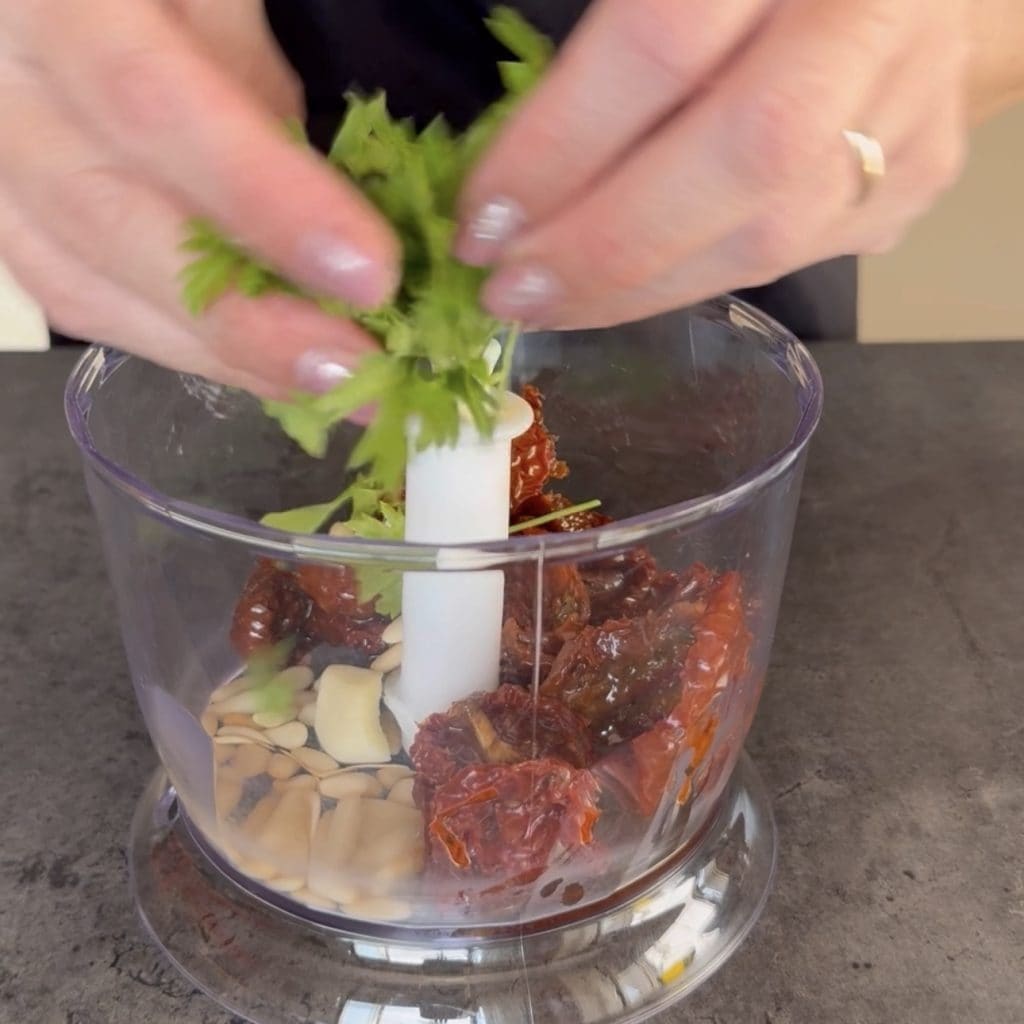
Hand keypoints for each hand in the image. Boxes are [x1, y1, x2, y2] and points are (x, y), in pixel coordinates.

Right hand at [0, 0, 396, 394]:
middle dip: (244, 316)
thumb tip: (321, 217)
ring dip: (218, 352)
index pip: (148, 102)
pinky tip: (260, 366)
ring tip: (326, 385)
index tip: (368, 273)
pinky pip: (81, 301)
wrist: (68, 9)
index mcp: (59, 1)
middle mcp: (0, 91)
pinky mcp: (13, 222)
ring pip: (85, 285)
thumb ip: (249, 81)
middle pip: (103, 221)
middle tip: (352, 369)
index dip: (261, 199)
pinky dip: (180, 344)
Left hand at [458, 0, 969, 329]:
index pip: (664, 42)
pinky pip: (790, 258)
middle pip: (742, 158)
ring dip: (638, 288)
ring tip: (551, 302)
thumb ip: (607, 44)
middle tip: (510, 293)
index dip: (558, 144)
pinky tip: (625, 289)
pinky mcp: (920, 176)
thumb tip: (506, 183)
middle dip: (603, 246)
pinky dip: (688, 281)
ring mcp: (914, 108)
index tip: (480, 219)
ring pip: (771, 234)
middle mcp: (878, 20)